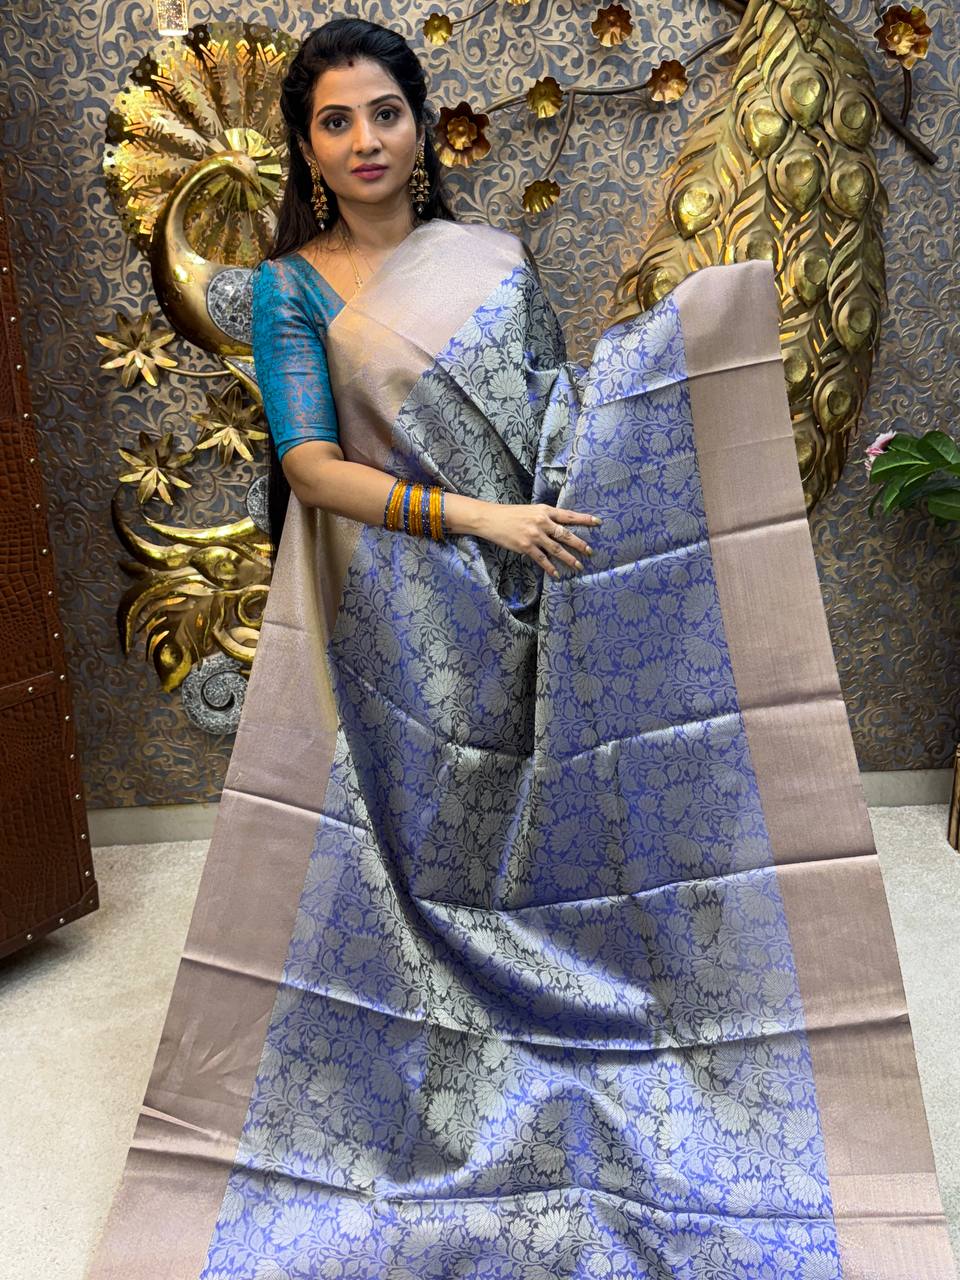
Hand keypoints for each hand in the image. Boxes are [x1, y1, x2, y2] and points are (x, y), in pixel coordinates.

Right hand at [479, 502, 600, 577]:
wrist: (490, 519)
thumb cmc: (510, 514)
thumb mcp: (531, 510)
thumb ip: (546, 517)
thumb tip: (560, 527)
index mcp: (544, 510)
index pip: (568, 515)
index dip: (584, 519)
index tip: (598, 522)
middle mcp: (542, 522)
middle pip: (566, 534)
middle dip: (580, 544)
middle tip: (590, 551)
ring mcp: (534, 535)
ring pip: (557, 549)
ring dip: (569, 559)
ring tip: (578, 566)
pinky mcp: (525, 546)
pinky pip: (542, 559)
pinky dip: (550, 568)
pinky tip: (557, 574)